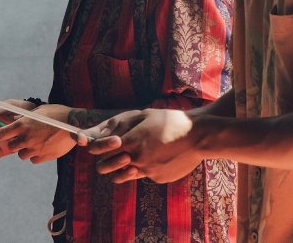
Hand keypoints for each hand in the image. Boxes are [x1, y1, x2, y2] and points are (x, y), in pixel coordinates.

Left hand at [0, 103, 76, 163]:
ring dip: (26, 150)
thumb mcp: (40, 110)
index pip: (0, 135)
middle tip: (22, 138)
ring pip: (22, 155)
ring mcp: (36, 148)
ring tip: (36, 142)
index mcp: (23, 124)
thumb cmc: (58, 114)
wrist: (76, 124)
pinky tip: (43, 147)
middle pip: (11, 147)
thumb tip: (14, 120)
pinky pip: (34, 160)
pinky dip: (36, 155)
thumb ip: (25, 117)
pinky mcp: (45, 156)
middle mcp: (27, 138)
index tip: (1, 136)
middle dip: (14, 143)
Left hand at [78, 108, 201, 183]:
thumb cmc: (172, 121)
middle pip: (107, 168)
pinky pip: (147, 175)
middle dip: (105, 163)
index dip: (96, 149)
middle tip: (108, 159)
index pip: (101, 150)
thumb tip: (114, 134)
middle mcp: (136, 158)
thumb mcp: (148, 115)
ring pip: (125, 175)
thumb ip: (128, 125)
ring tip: (131, 161)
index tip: (94, 148)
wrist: (198, 136)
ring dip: (124, 170)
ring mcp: (148, 171)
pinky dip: (148, 168)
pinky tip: (160, 157)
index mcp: (132, 141)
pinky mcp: (159, 178)